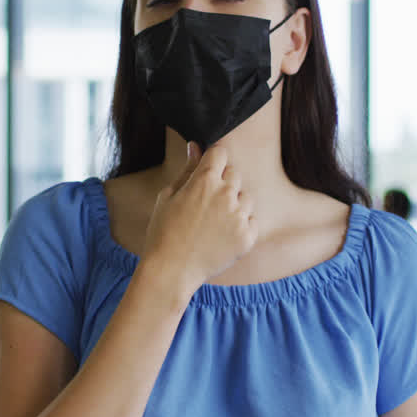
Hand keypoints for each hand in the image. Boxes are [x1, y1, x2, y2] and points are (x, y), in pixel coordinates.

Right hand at [141, 142, 257, 294]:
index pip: (220, 153)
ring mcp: (239, 216)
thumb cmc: (164, 232)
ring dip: (234, 204)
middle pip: (234, 173)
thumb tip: (196, 145)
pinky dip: (241, 225)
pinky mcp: (248, 236)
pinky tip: (222, 235)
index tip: (207, 172)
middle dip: (223, 182)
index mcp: (204, 180)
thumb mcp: (168, 196)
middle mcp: (226, 194)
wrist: (171, 270)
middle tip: (206, 203)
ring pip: (246, 197)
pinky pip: (252, 220)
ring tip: (213, 222)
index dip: (213, 161)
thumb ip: (187, 169)